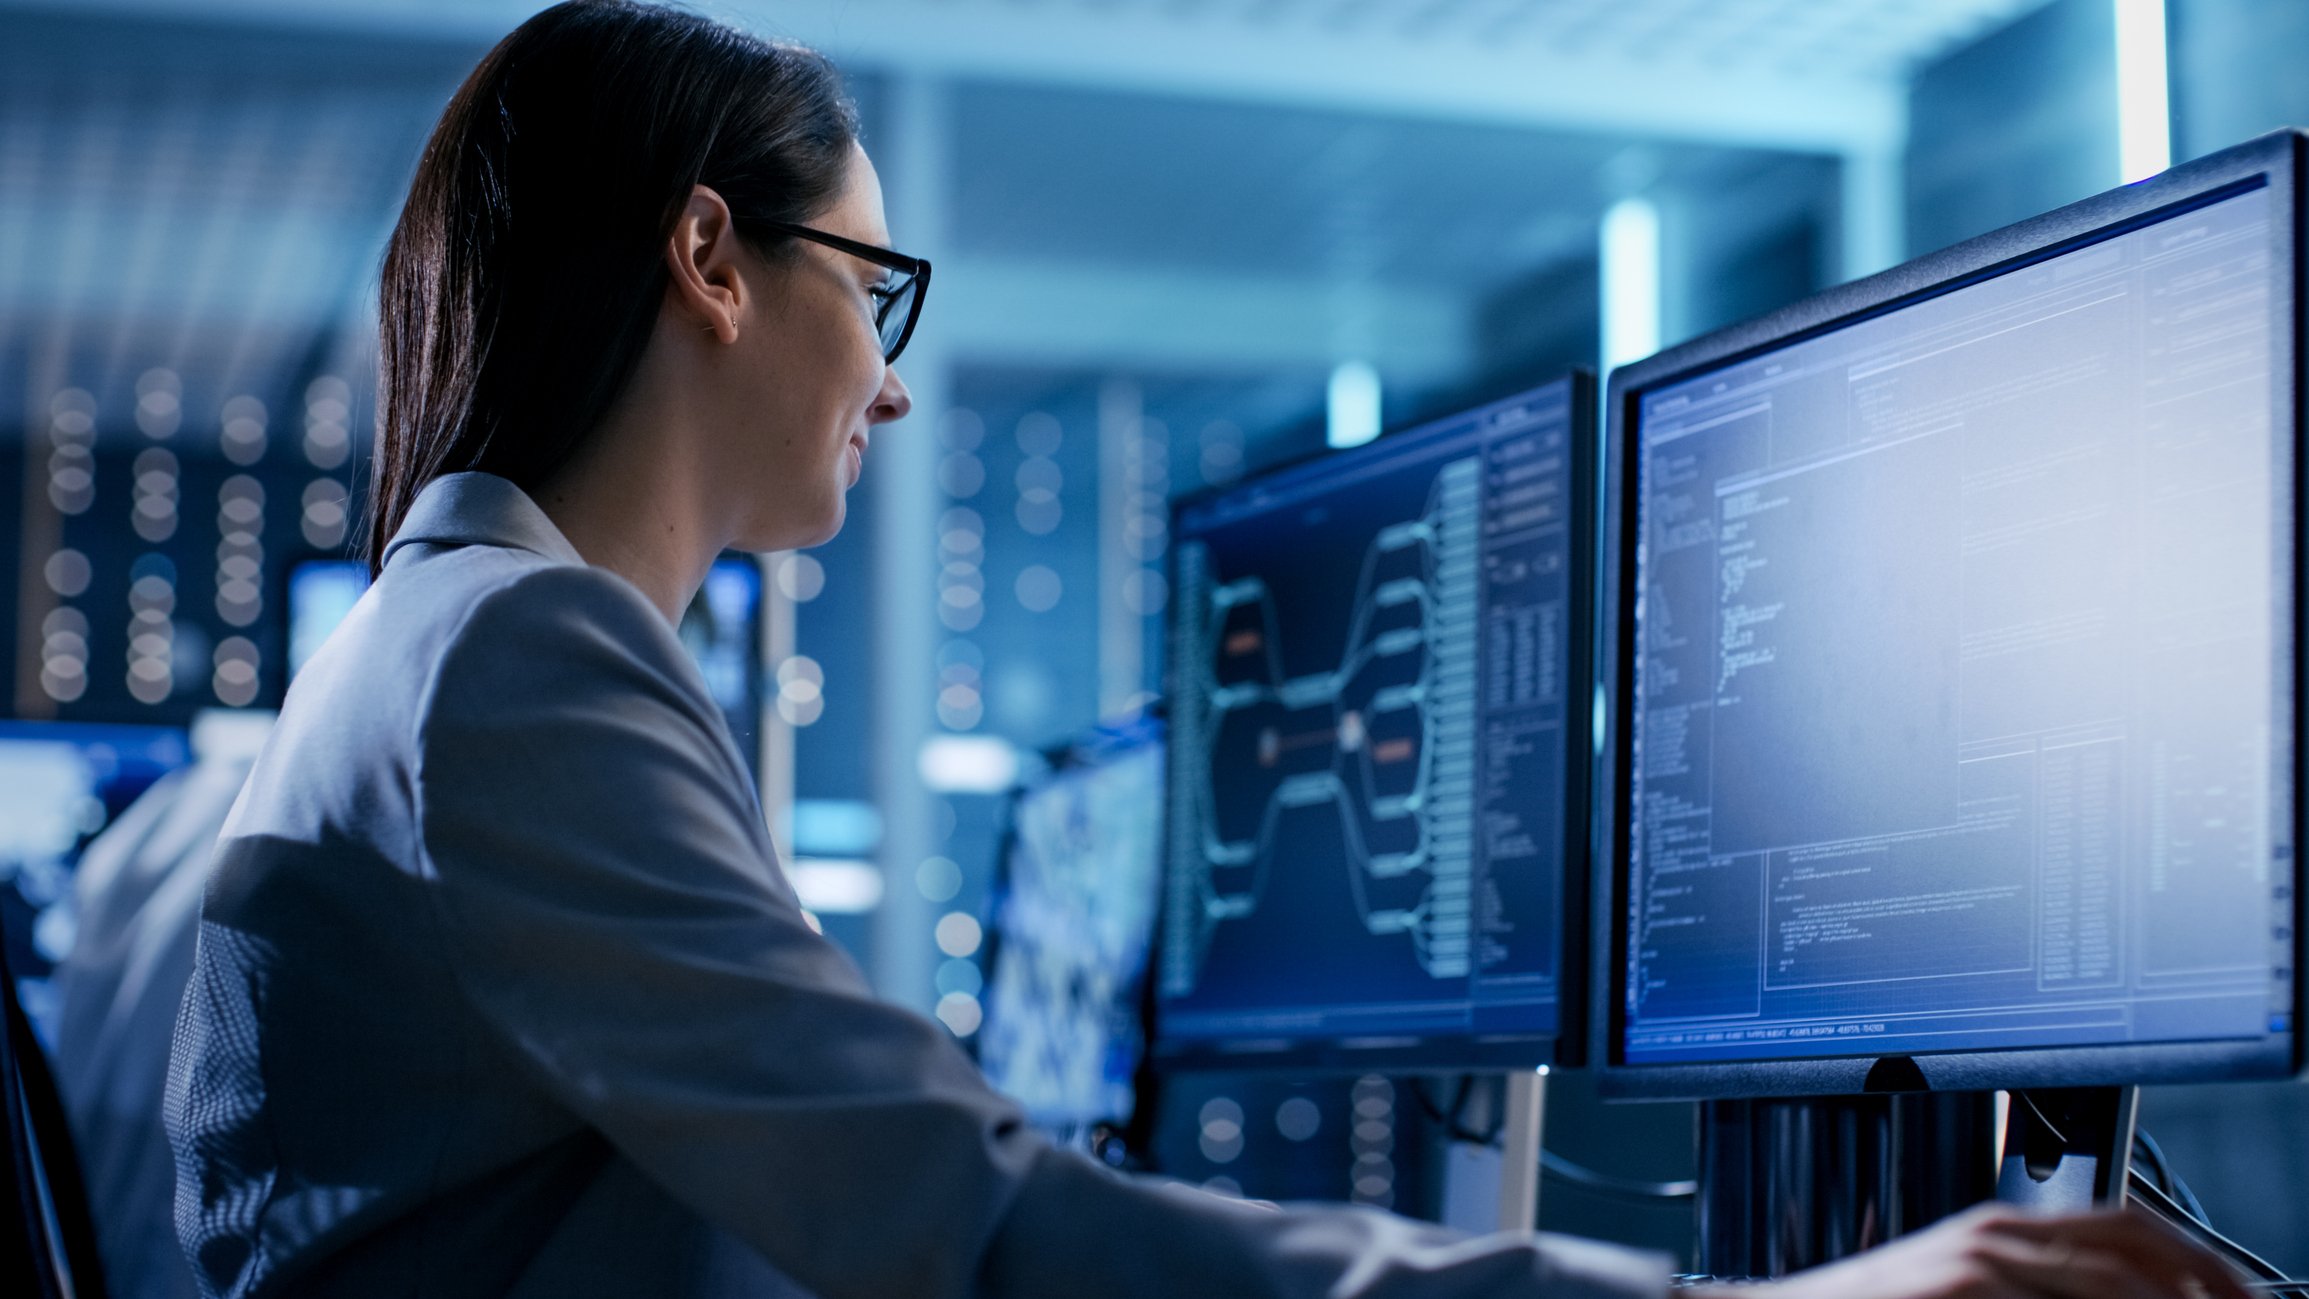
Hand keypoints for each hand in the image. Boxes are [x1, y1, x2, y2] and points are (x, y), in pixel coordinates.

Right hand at [1706, 1204, 2252, 1298]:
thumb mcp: (1961, 1290)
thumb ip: (2030, 1287)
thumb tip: (2113, 1296)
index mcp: (2002, 1227)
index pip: (2126, 1223)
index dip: (2193, 1258)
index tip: (2234, 1295)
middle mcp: (1995, 1233)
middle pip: (2131, 1245)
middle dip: (2198, 1284)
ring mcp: (1978, 1261)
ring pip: (2108, 1278)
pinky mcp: (1960, 1287)